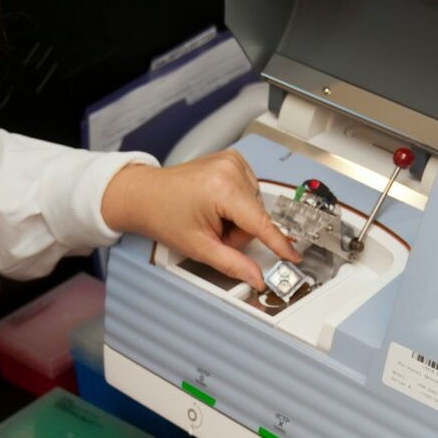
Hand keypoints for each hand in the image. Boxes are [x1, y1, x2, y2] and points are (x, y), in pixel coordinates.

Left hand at [101, 150, 299, 290]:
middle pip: (256, 216)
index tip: (292, 256)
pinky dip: (236, 205)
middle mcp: (230, 169)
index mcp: (222, 189)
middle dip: (239, 232)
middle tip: (213, 233)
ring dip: (238, 219)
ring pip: (254, 206)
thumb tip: (256, 277)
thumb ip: (232, 264)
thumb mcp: (199, 247)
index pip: (260, 222)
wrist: (144, 194)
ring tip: (212, 218)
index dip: (278, 243)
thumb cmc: (163, 214)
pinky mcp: (232, 160)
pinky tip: (216, 205)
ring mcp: (232, 161)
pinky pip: (248, 192)